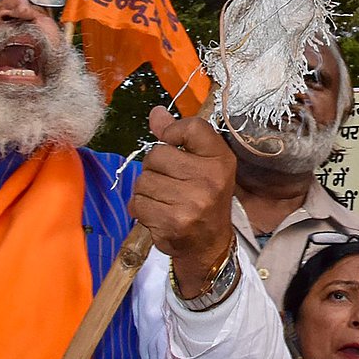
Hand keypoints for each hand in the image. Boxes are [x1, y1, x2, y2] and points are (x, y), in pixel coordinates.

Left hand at [129, 106, 235, 296]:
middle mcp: (210, 179)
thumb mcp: (202, 162)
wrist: (209, 244)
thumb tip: (155, 114)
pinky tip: (157, 212)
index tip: (173, 144)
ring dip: (146, 190)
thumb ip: (179, 136)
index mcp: (221, 159)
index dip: (172, 132)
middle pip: (157, 155)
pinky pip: (138, 203)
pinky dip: (141, 208)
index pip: (192, 127)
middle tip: (169, 180)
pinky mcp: (172, 222)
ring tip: (163, 198)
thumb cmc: (205, 196)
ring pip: (143, 181)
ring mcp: (191, 202)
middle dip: (154, 168)